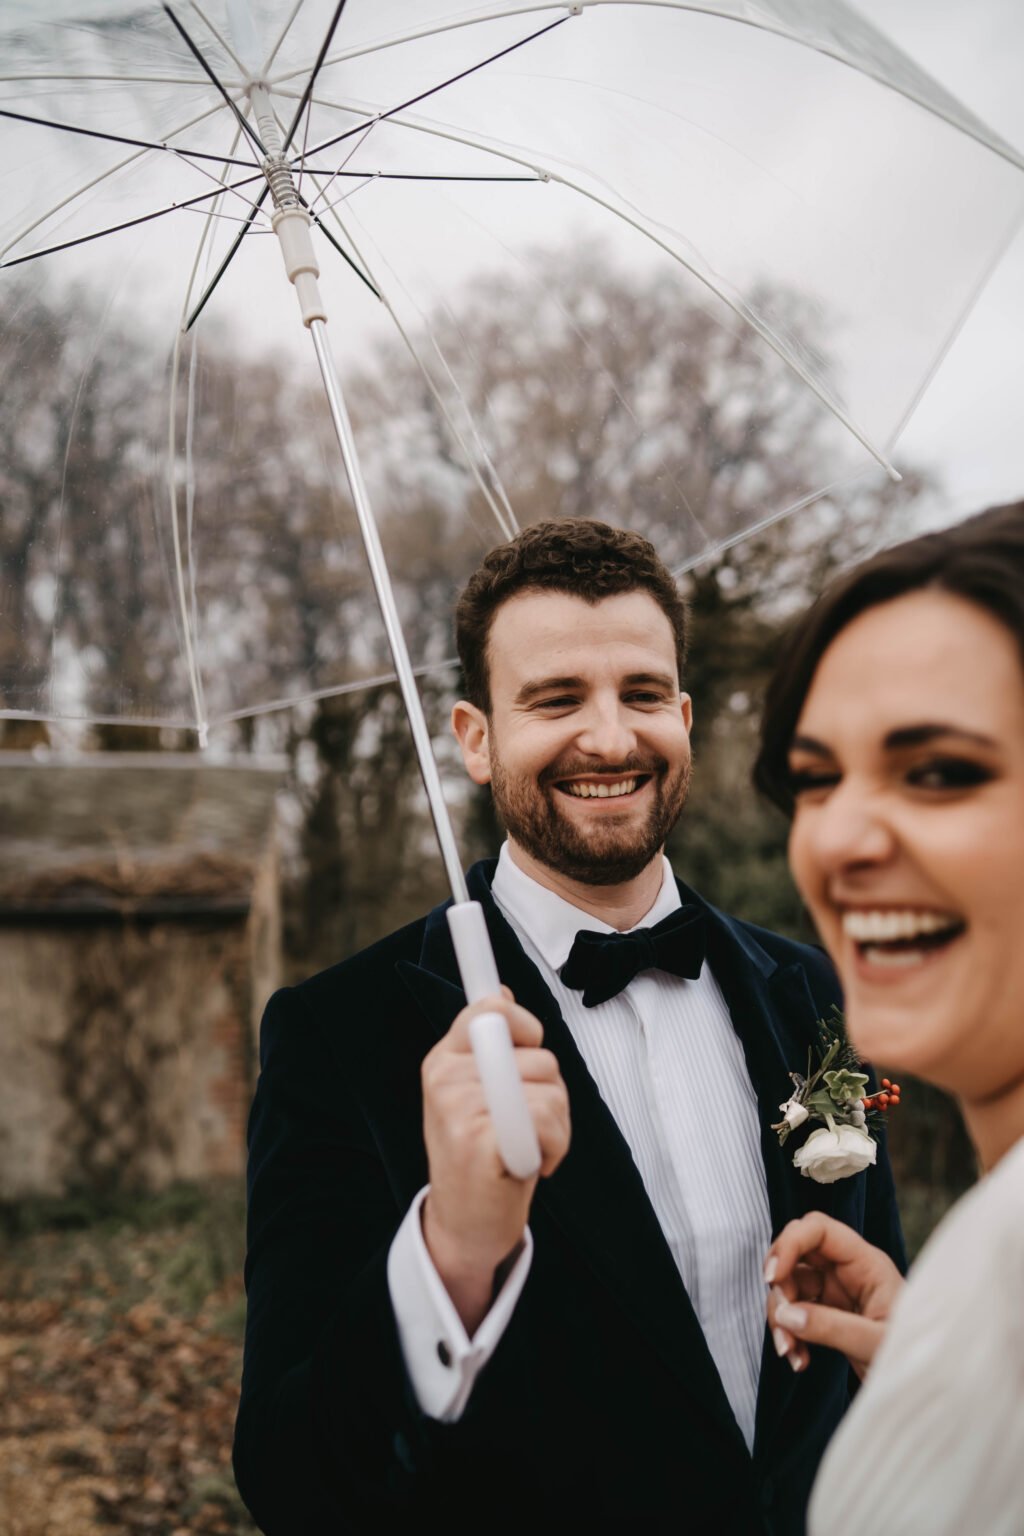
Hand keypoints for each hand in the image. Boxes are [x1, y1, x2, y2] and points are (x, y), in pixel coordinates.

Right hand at [421, 989, 569, 1332]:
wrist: (465, 1225)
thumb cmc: (481, 1157)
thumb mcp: (476, 1093)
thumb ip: (490, 1047)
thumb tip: (502, 993)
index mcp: (444, 1060)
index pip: (490, 1009)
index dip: (524, 1025)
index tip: (528, 1048)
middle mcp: (444, 1077)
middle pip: (538, 1054)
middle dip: (552, 1091)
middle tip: (530, 1123)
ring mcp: (457, 1108)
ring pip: (550, 1089)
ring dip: (557, 1126)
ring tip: (528, 1148)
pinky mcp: (478, 1139)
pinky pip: (545, 1120)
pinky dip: (553, 1146)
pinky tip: (529, 1164)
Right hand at [764, 1212, 904, 1379]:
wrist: (927, 1388)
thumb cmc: (916, 1359)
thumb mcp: (875, 1344)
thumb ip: (832, 1327)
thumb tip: (786, 1314)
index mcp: (867, 1263)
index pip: (819, 1230)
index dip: (790, 1244)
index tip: (772, 1276)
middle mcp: (848, 1271)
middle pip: (797, 1253)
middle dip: (780, 1284)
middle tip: (781, 1319)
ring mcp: (836, 1292)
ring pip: (790, 1285)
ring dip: (780, 1317)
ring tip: (789, 1353)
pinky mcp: (827, 1314)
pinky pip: (794, 1313)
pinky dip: (788, 1334)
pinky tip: (798, 1360)